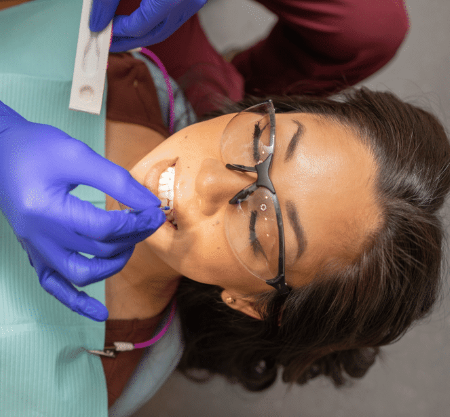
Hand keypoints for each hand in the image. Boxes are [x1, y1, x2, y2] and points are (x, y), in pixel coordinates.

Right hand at [0, 101, 165, 320]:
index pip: (105, 228)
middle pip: (99, 250)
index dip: (136, 222)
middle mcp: (38, 235)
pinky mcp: (34, 251)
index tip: (155, 212)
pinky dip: (77, 301)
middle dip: (132, 237)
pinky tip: (99, 312)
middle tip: (148, 221)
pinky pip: (54, 285)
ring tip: (129, 246)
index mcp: (46, 210)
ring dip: (113, 265)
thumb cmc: (36, 147)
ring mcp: (35, 247)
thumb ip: (117, 180)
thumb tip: (150, 203)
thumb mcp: (78, 155)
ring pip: (80, 274)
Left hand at [89, 0, 207, 51]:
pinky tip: (137, 24)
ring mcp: (193, 0)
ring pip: (164, 29)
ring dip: (141, 35)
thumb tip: (97, 22)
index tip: (102, 31)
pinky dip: (154, 24)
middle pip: (154, 33)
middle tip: (108, 44)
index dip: (119, 31)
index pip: (141, 24)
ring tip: (120, 36)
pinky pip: (172, 18)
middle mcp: (188, 0)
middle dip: (129, 41)